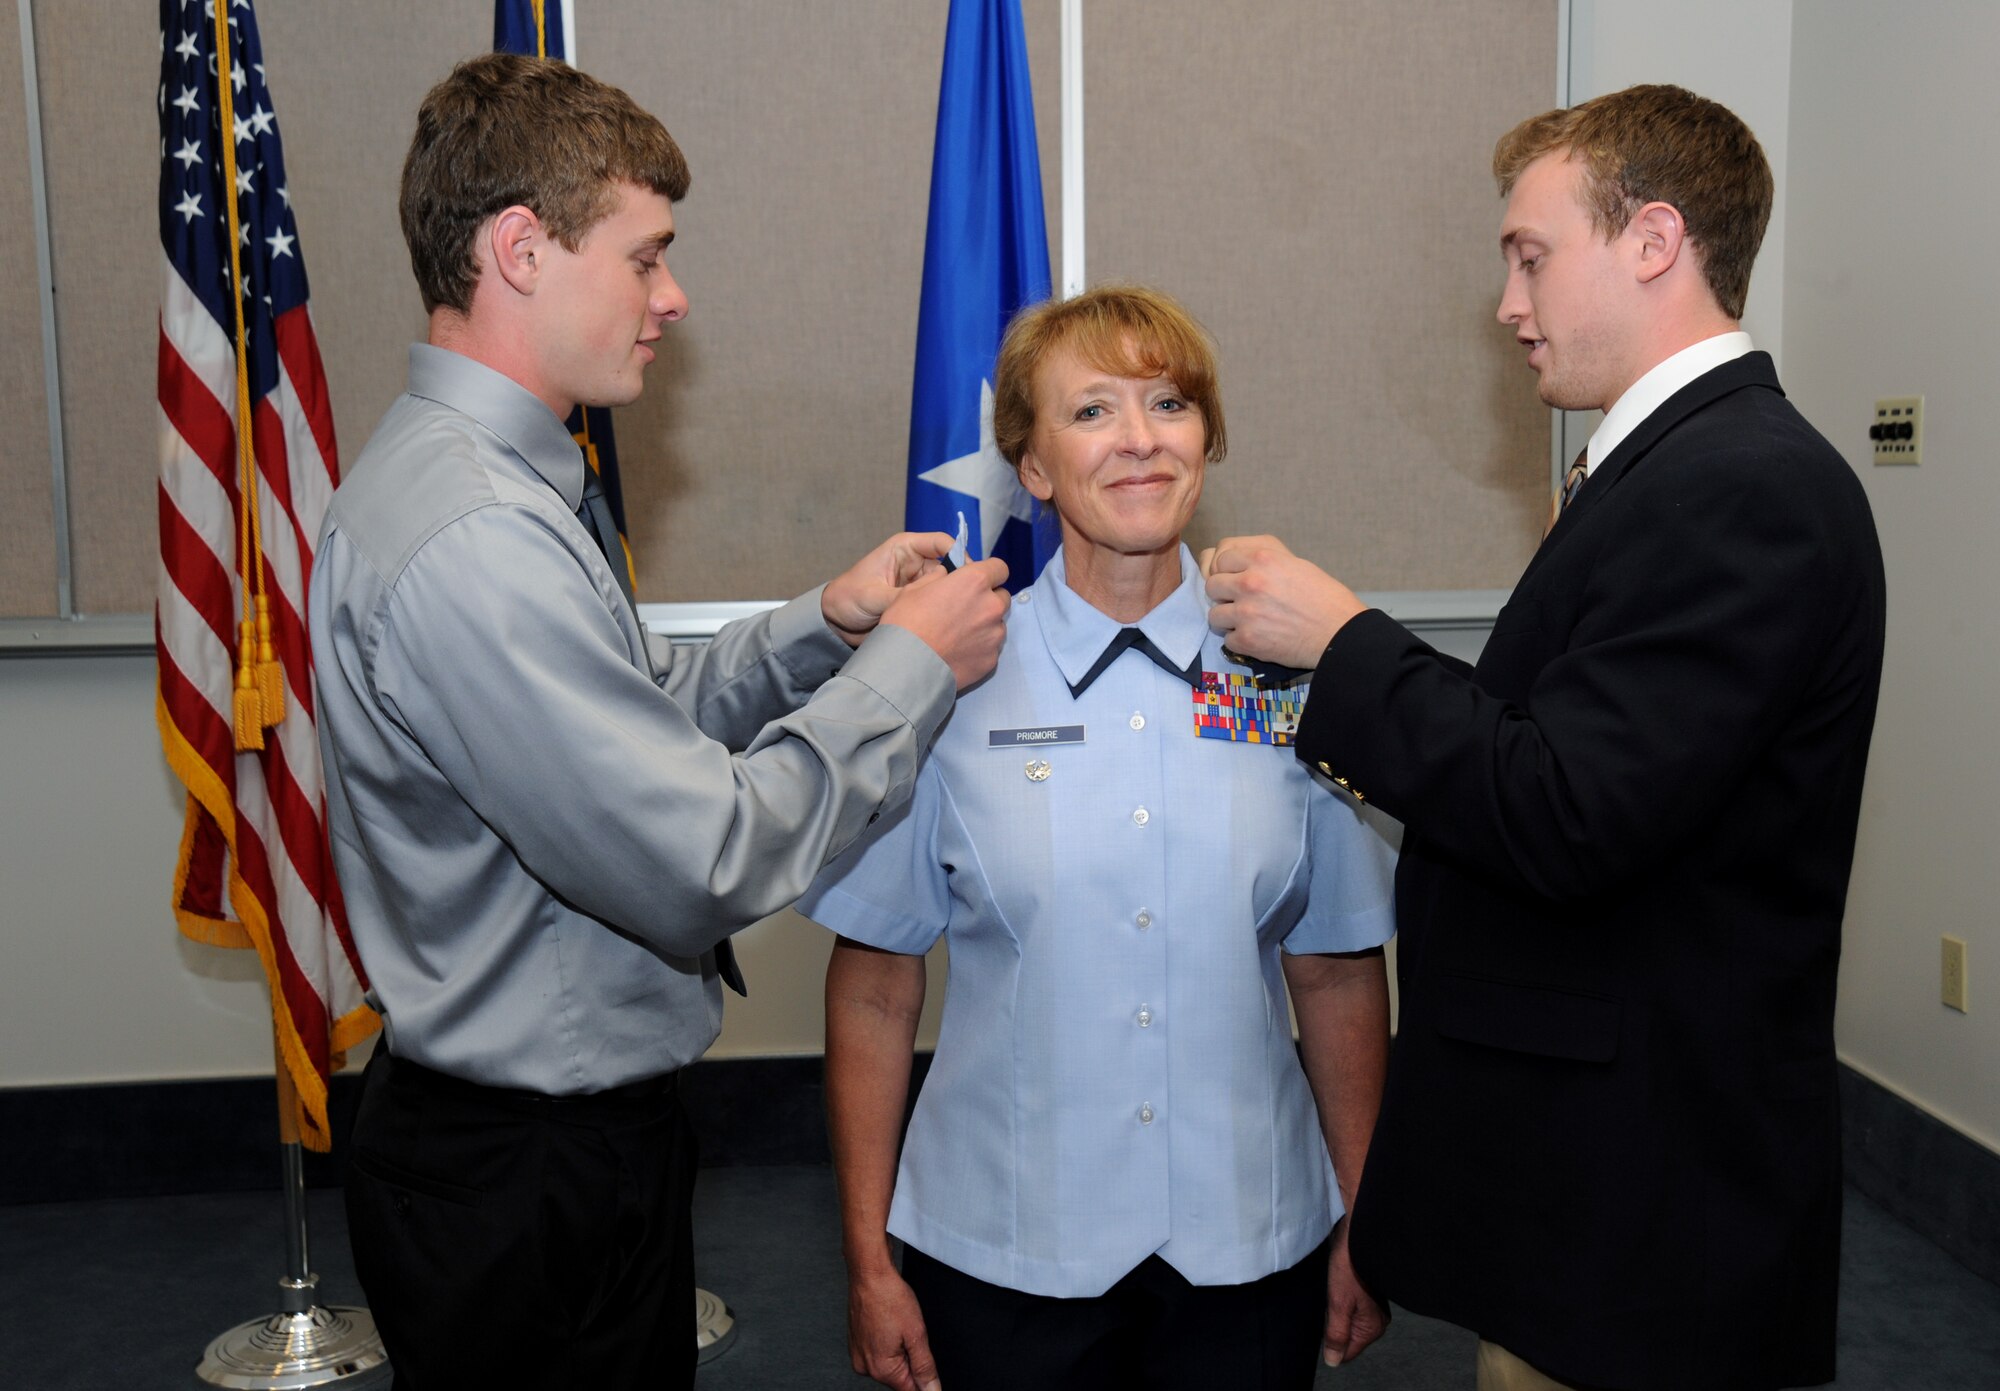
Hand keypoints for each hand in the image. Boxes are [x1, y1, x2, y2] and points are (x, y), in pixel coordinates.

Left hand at [824, 532, 956, 646]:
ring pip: (950, 585)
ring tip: (963, 613)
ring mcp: (921, 582)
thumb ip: (901, 597)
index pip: (942, 543)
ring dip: (956, 597)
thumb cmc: (847, 599)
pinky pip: (942, 602)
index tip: (969, 576)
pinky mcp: (922, 601)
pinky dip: (948, 610)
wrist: (836, 622)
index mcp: (905, 548)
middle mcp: (917, 562)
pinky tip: (954, 622)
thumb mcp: (872, 597)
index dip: (959, 556)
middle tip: (972, 599)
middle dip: (962, 580)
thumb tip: (931, 600)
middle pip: (952, 565)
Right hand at [846, 1265, 940, 1390]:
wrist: (869, 1273)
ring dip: (899, 1349)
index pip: (910, 1389)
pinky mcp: (856, 1342)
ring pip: (889, 1363)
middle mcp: (865, 1366)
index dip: (924, 1375)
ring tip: (898, 1324)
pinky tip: (890, 1323)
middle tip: (911, 1332)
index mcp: (880, 1368)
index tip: (922, 1352)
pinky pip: (878, 1350)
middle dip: (910, 1358)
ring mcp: (858, 1354)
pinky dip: (888, 1341)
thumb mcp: (917, 1335)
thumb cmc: (890, 1297)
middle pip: (899, 1376)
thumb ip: (925, 1368)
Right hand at [878, 557, 1009, 689]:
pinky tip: (959, 653)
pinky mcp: (992, 660)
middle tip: (964, 610)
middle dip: (987, 600)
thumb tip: (946, 575)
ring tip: (959, 636)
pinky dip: (980, 648)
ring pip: (997, 624)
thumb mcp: (914, 589)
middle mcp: (992, 606)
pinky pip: (991, 648)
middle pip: (1002, 597)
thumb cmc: (906, 623)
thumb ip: (938, 577)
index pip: (999, 568)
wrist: (906, 667)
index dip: (988, 573)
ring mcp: (995, 635)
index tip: (975, 581)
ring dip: (985, 625)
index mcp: (975, 582)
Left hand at [1202, 534, 1363, 668]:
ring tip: (1248, 622)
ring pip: (1214, 614)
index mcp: (1263, 559)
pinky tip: (1258, 638)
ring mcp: (1246, 612)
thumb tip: (1233, 564)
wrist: (1340, 633)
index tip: (1236, 580)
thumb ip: (1262, 561)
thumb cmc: (1324, 598)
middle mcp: (1251, 582)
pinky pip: (1228, 640)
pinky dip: (1240, 642)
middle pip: (1212, 585)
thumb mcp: (1295, 564)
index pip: (1221, 558)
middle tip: (1240, 602)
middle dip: (1223, 595)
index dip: (1228, 571)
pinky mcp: (1248, 639)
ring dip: (1229, 620)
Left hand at [1320, 1218, 1389, 1366]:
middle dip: (1332, 1325)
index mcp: (1373, 1327)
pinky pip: (1348, 1307)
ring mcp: (1372, 1306)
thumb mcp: (1338, 1304)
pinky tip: (1334, 1287)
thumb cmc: (1350, 1265)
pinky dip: (1338, 1300)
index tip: (1322, 1323)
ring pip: (1346, 1321)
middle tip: (1327, 1304)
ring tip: (1331, 1293)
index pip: (1348, 1352)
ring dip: (1334, 1311)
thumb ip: (1336, 1335)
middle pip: (1347, 1337)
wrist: (1358, 1233)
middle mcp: (1376, 1320)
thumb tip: (1333, 1361)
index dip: (1330, 1342)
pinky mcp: (1366, 1292)